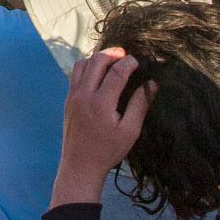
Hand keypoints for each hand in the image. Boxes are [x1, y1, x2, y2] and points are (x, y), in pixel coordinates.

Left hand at [51, 47, 154, 204]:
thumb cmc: (108, 151)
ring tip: (112, 62)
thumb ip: (140, 105)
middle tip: (126, 55)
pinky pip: (76, 75)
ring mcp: (73, 96)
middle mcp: (84, 96)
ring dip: (97, 59)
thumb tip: (151, 84)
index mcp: (101, 104)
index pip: (117, 72)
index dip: (130, 62)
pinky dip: (88, 68)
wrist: (80, 165)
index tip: (139, 61)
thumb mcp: (130, 131)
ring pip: (82, 64)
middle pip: (96, 61)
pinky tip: (99, 74)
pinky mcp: (68, 100)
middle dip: (113, 54)